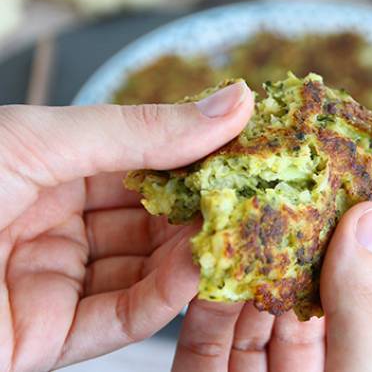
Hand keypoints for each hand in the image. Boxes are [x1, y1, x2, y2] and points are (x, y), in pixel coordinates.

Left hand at [0, 82, 253, 371]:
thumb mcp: (44, 140)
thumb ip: (144, 130)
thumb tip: (234, 102)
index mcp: (52, 165)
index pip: (145, 157)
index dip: (199, 149)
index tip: (253, 143)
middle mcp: (58, 221)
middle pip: (152, 215)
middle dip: (204, 206)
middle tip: (259, 195)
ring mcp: (54, 280)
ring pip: (145, 268)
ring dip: (193, 254)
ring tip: (239, 235)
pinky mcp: (47, 339)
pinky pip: (118, 316)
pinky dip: (163, 296)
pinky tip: (198, 271)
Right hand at [171, 202, 371, 371]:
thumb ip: (363, 308)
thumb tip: (370, 220)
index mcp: (347, 364)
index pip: (345, 291)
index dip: (336, 239)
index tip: (325, 185)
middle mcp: (299, 370)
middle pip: (287, 297)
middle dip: (276, 244)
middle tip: (268, 188)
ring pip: (240, 312)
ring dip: (234, 264)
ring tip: (232, 210)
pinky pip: (199, 339)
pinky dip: (198, 300)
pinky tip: (202, 262)